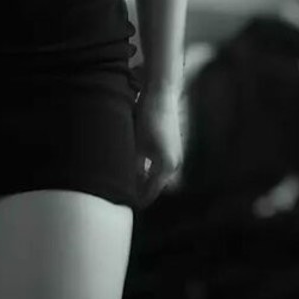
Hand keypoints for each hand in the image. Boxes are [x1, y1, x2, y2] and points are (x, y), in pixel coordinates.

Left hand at [133, 85, 183, 208]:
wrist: (161, 94)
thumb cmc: (148, 118)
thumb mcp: (136, 145)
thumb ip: (133, 168)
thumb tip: (126, 184)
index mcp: (166, 166)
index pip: (151, 192)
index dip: (138, 199)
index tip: (126, 204)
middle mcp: (175, 163)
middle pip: (156, 185)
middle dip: (140, 190)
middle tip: (123, 194)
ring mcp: (175, 154)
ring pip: (157, 175)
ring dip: (144, 178)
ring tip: (127, 180)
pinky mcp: (173, 146)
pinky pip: (160, 164)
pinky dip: (149, 168)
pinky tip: (136, 165)